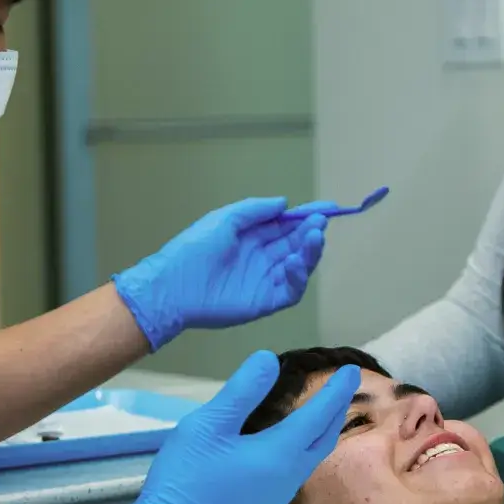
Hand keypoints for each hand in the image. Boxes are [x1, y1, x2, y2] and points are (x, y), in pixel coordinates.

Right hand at [109, 351, 361, 503]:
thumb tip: (269, 360)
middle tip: (347, 385)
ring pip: (313, 456)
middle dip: (337, 409)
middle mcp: (289, 476)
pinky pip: (298, 468)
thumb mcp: (208, 425)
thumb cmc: (187, 476)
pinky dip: (307, 446)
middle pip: (323, 438)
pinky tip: (295, 441)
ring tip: (327, 409)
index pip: (318, 416)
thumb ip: (242, 392)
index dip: (336, 391)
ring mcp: (279, 494)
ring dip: (324, 430)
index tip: (352, 371)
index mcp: (280, 453)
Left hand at [113, 198, 327, 349]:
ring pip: (299, 265)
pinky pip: (291, 289)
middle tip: (320, 222)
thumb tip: (284, 203)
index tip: (328, 207)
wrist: (174, 287)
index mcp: (252, 236)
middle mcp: (263, 257)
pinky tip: (296, 261)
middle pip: (296, 243)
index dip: (307, 215)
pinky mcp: (266, 301)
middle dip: (311, 231)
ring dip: (310, 251)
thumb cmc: (195, 248)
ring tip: (315, 237)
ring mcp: (266, 279)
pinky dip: (299, 275)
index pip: (286, 224)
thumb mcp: (224, 219)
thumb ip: (255, 210)